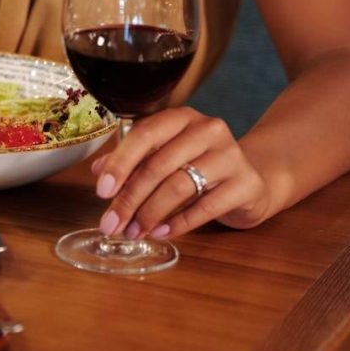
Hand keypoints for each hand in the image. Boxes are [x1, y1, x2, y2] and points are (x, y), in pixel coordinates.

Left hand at [91, 107, 270, 239]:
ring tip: (134, 232)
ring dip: (150, 214)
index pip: (144, 135)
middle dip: (129, 199)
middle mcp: (207, 129)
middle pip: (158, 165)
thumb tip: (98, 171)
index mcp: (181, 118)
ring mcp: (231, 155)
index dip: (120, 163)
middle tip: (112, 224)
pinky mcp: (246, 184)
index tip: (102, 191)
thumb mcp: (163, 158)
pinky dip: (178, 223)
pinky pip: (205, 207)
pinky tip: (160, 232)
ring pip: (179, 186)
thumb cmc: (198, 167)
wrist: (250, 181)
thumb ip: (132, 161)